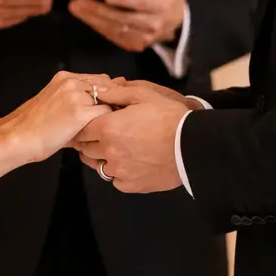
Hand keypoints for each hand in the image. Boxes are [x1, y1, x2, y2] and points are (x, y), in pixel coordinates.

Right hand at [7, 71, 115, 163]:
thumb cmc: (34, 127)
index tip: (110, 106)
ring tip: (102, 129)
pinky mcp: (80, 113)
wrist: (18, 137)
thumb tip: (104, 107)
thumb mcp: (55, 105)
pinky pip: (106, 115)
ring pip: (109, 100)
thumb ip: (78, 101)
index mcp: (64, 78)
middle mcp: (71, 82)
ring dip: (109, 114)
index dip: (108, 94)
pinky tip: (99, 135)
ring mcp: (76, 96)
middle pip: (107, 86)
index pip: (99, 79)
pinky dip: (106, 125)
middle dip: (112, 101)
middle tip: (111, 118)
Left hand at [68, 0, 185, 51]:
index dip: (125, 0)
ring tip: (76, 8)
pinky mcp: (136, 45)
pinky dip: (98, 28)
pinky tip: (85, 18)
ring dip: (93, 20)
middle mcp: (155, 24)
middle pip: (123, 18)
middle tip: (79, 1)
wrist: (177, 19)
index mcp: (163, 4)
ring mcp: (145, 38)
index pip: (143, 2)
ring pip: (116, 30)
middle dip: (98, 10)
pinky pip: (114, 38)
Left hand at [75, 81, 191, 192]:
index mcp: (108, 128)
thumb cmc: (171, 118)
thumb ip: (116, 93)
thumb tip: (96, 91)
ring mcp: (119, 171)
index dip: (85, 125)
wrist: (193, 146)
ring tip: (118, 148)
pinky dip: (118, 173)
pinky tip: (130, 162)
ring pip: (98, 166)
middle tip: (103, 135)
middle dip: (91, 141)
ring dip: (102, 157)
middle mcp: (109, 152)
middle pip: (86, 148)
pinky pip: (115, 180)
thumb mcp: (144, 95)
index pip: (81, 129)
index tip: (90, 123)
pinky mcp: (131, 185)